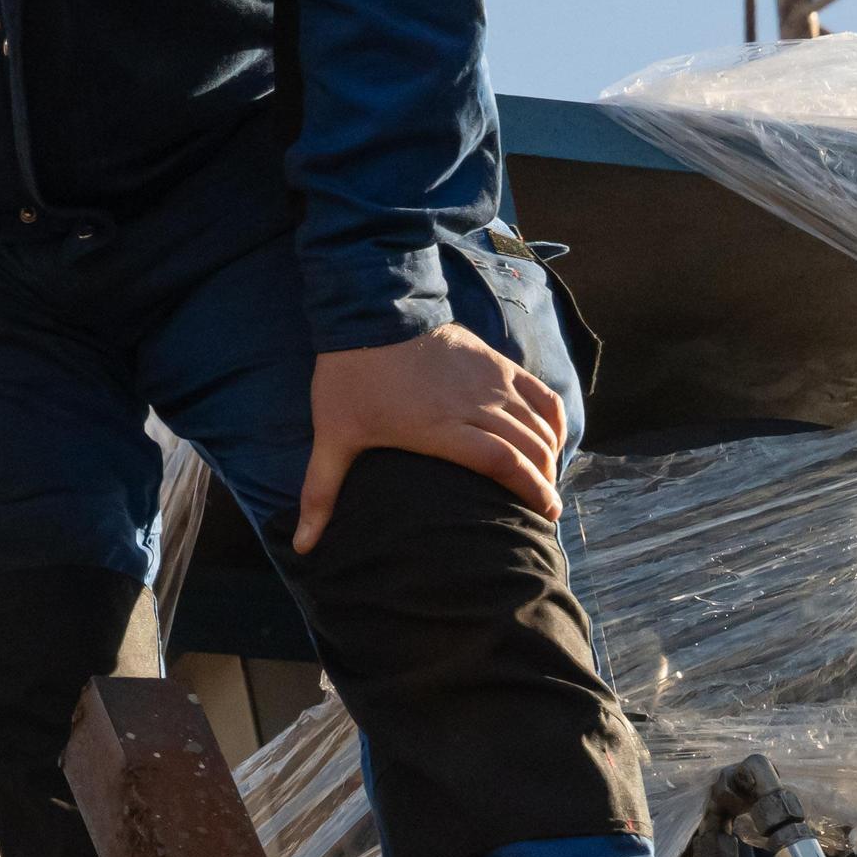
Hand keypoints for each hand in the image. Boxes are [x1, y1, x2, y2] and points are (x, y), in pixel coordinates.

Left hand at [295, 326, 567, 552]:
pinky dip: (553, 419)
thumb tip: (302, 546)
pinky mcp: (496, 361)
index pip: (503, 462)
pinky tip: (553, 439)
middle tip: (546, 509)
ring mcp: (490, 380)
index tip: (544, 515)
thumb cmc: (351, 378)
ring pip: (539, 422)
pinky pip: (540, 393)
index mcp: (440, 427)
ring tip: (547, 480)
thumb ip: (321, 494)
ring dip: (551, 453)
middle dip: (545, 481)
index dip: (531, 490)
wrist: (368, 311)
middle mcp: (474, 404)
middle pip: (529, 447)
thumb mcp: (333, 437)